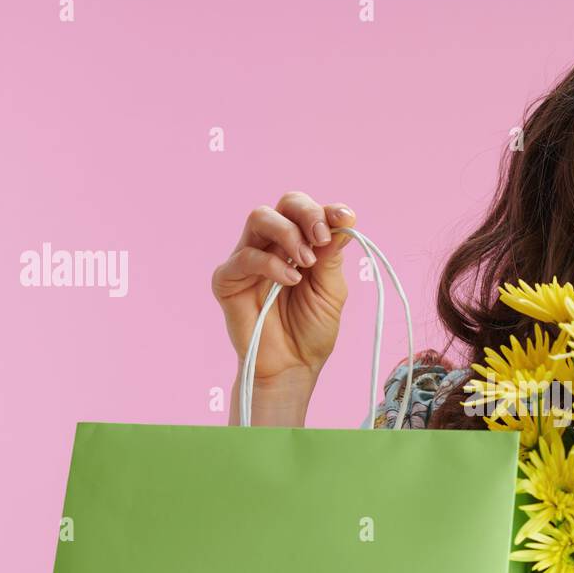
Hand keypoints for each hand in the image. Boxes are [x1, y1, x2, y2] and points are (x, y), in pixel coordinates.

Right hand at [212, 192, 358, 384]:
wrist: (292, 367)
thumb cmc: (311, 331)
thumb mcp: (331, 291)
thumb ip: (331, 257)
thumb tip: (343, 220)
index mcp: (299, 244)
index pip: (307, 212)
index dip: (327, 210)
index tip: (345, 218)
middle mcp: (272, 246)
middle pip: (283, 204)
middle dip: (307, 214)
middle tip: (321, 239)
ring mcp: (248, 259)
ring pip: (260, 218)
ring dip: (288, 233)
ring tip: (306, 262)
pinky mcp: (228, 279)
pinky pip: (245, 256)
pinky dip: (272, 264)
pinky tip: (291, 280)